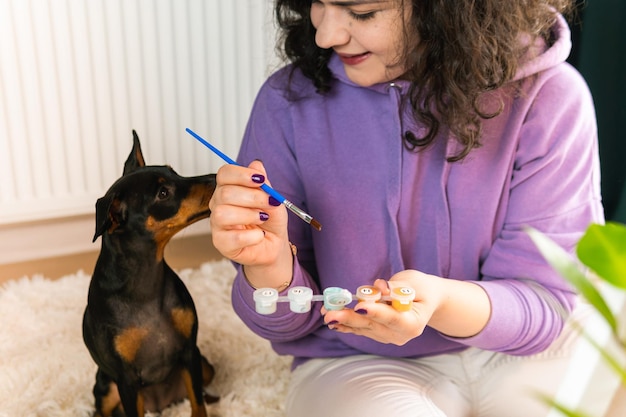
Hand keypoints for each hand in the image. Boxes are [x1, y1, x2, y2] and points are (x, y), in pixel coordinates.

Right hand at [209, 161, 291, 282]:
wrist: (274, 244)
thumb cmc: (270, 221)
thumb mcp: (272, 199)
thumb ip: (264, 184)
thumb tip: (257, 165)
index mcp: (228, 188)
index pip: (224, 173)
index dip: (242, 174)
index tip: (261, 179)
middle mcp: (218, 204)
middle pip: (225, 193)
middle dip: (252, 197)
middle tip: (270, 203)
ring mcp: (217, 225)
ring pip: (222, 213)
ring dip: (249, 215)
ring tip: (263, 219)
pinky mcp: (221, 244)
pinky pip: (232, 237)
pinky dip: (251, 236)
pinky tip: (259, 235)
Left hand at [322, 270, 490, 343]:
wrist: (426, 300)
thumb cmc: (422, 289)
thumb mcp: (414, 283)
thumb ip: (396, 287)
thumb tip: (379, 287)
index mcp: (414, 323)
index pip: (393, 319)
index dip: (376, 312)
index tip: (360, 306)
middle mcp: (400, 335)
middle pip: (373, 326)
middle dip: (350, 318)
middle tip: (331, 314)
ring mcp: (388, 337)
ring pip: (363, 328)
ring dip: (343, 320)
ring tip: (326, 312)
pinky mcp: (377, 334)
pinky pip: (360, 330)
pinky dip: (345, 324)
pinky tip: (331, 321)